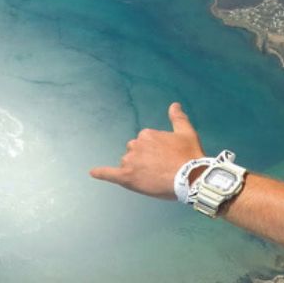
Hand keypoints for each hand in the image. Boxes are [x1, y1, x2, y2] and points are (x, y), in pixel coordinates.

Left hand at [90, 102, 204, 200]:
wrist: (190, 177)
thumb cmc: (189, 155)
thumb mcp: (186, 132)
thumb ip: (177, 118)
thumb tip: (174, 105)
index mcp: (147, 134)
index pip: (144, 143)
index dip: (155, 152)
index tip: (165, 158)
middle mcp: (135, 145)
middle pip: (134, 153)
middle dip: (144, 160)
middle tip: (160, 169)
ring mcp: (130, 161)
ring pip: (127, 165)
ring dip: (136, 170)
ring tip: (153, 178)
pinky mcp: (126, 177)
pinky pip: (109, 174)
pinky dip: (101, 173)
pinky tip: (93, 173)